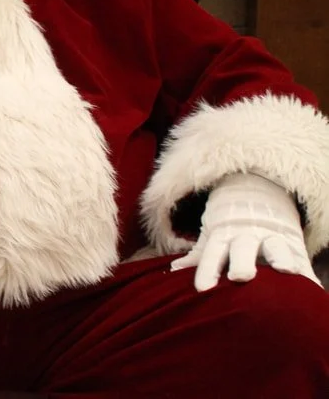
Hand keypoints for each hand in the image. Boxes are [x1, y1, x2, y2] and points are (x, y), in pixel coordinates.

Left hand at [171, 172, 318, 290]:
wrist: (258, 193)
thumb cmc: (229, 223)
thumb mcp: (212, 235)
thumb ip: (198, 256)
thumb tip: (173, 271)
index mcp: (223, 235)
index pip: (212, 254)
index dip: (207, 270)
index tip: (202, 289)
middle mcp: (247, 235)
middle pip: (243, 249)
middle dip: (241, 262)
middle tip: (239, 277)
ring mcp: (272, 236)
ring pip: (276, 246)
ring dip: (280, 257)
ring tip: (286, 270)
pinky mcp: (293, 242)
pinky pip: (301, 257)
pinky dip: (306, 271)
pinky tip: (311, 286)